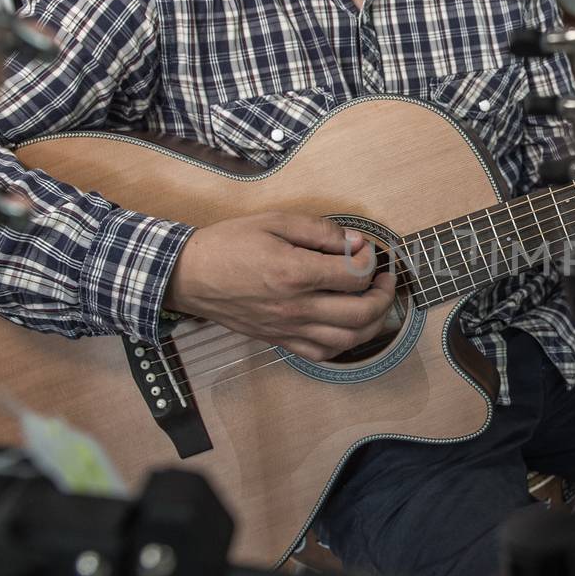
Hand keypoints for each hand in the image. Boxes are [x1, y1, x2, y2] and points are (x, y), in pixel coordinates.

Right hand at [165, 212, 394, 360]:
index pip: (354, 275)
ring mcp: (288, 328)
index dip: (370, 261)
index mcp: (294, 273)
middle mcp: (295, 307)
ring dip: (372, 324)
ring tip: (374, 304)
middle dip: (384, 296)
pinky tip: (348, 327)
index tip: (366, 251)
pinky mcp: (279, 340)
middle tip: (385, 281)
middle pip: (361, 313)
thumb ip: (321, 232)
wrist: (189, 276)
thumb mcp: (276, 221)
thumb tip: (356, 243)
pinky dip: (345, 343)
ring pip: (348, 340)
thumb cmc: (229, 244)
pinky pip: (322, 354)